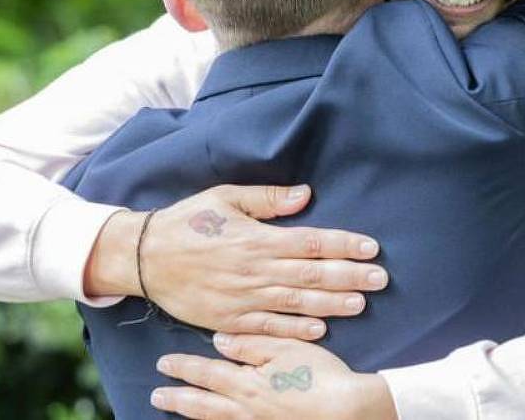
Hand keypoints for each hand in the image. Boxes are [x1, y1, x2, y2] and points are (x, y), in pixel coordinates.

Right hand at [84, 184, 388, 338]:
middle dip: (349, 276)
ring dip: (331, 304)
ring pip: (296, 303)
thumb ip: (268, 199)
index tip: (371, 247)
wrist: (143, 257)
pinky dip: (295, 330)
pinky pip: (268, 328)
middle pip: (311, 275)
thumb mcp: (225, 198)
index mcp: (257, 238)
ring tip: (361, 304)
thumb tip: (306, 194)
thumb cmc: (188, 222)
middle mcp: (254, 270)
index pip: (311, 243)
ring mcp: (242, 298)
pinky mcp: (229, 319)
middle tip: (380, 279)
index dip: (344, 245)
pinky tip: (320, 329)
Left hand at [151, 334, 397, 419]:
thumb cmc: (319, 374)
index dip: (184, 368)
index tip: (163, 363)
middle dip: (178, 397)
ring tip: (175, 408)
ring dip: (192, 413)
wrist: (346, 409)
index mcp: (246, 383)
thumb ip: (251, 344)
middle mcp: (245, 408)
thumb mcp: (286, 348)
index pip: (207, 373)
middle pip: (203, 403)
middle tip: (156, 393)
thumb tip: (220, 341)